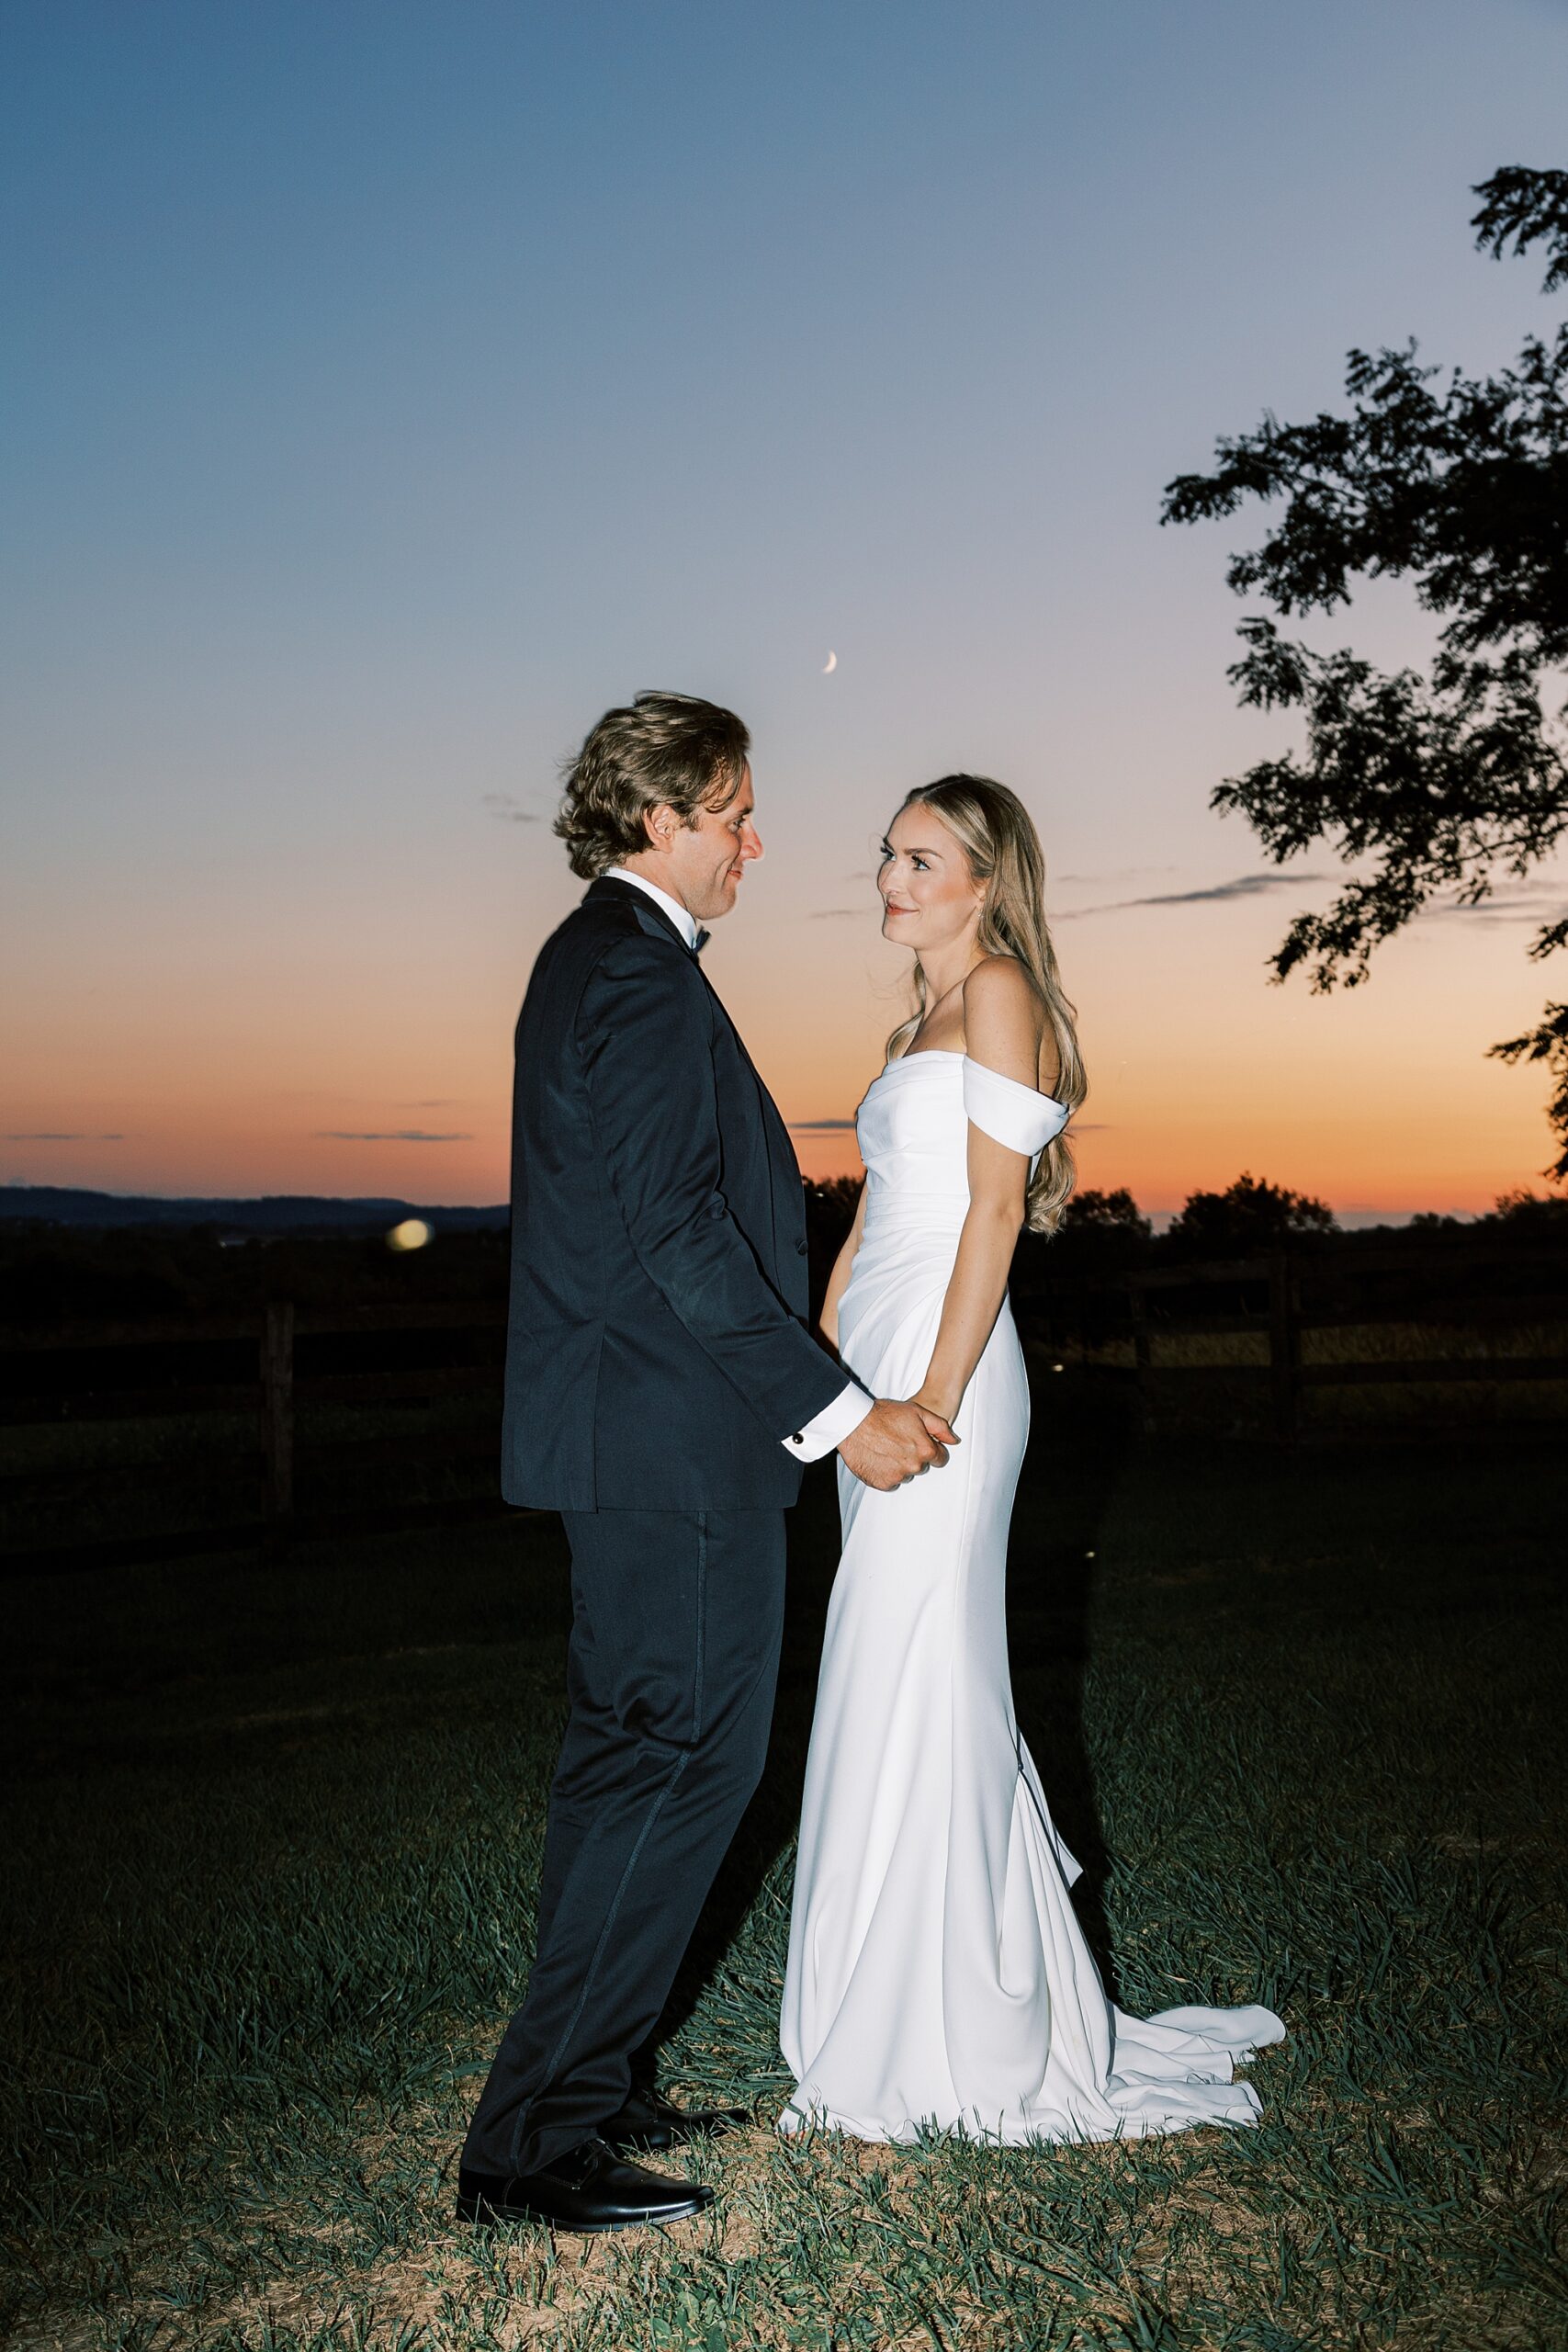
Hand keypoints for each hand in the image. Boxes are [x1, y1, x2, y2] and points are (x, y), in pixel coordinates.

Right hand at [838, 1398, 959, 1490]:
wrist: (854, 1423)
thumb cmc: (884, 1414)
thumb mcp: (917, 1412)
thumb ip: (940, 1427)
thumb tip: (954, 1441)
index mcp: (925, 1450)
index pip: (940, 1459)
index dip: (932, 1449)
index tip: (920, 1443)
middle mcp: (914, 1466)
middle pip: (922, 1466)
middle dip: (915, 1456)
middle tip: (899, 1442)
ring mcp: (898, 1476)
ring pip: (906, 1474)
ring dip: (901, 1465)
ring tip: (887, 1448)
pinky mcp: (882, 1483)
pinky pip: (891, 1482)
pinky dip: (887, 1473)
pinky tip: (879, 1458)